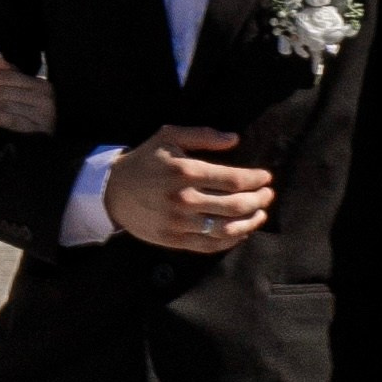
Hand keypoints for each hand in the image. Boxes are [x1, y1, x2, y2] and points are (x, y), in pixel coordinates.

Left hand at [0, 48, 57, 134]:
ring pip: (5, 105)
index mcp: (40, 84)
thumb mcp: (33, 91)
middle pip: (2, 91)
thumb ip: (11, 73)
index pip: (6, 77)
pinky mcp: (41, 133)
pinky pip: (15, 122)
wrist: (73, 140)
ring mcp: (43, 116)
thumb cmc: (47, 113)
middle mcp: (43, 97)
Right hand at [101, 125, 273, 253]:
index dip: (255, 179)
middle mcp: (183, 199)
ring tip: (260, 214)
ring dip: (250, 222)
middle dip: (259, 200)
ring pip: (226, 229)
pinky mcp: (174, 240)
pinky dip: (231, 240)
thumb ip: (202, 135)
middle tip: (268, 195)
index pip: (232, 179)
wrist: (112, 191)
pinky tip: (241, 231)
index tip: (266, 177)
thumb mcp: (168, 136)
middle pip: (234, 205)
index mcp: (184, 172)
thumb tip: (234, 139)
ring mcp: (179, 223)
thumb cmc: (145, 160)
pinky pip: (209, 245)